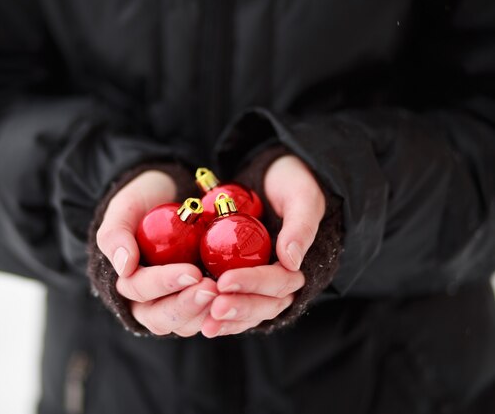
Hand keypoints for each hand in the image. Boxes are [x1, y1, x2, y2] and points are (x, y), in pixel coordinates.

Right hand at [96, 170, 217, 335]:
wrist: (172, 195)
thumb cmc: (144, 199)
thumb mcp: (125, 207)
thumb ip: (116, 234)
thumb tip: (124, 268)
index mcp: (126, 279)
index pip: (139, 290)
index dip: (164, 284)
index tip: (192, 272)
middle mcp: (146, 300)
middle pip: (160, 318)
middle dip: (187, 306)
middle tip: (212, 289)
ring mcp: (173, 303)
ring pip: (185, 324)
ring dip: (205, 313)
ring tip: (226, 295)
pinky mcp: (197, 302)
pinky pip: (207, 317)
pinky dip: (221, 312)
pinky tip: (237, 298)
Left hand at [201, 155, 325, 336]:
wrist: (272, 177)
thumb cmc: (290, 182)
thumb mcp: (300, 196)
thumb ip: (300, 226)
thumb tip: (292, 261)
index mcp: (297, 263)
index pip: (280, 282)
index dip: (254, 283)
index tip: (225, 281)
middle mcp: (281, 282)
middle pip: (265, 305)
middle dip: (240, 308)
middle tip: (215, 307)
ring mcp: (261, 286)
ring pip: (249, 313)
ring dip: (229, 321)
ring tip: (207, 325)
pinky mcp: (242, 285)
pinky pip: (233, 305)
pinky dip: (218, 315)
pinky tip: (201, 321)